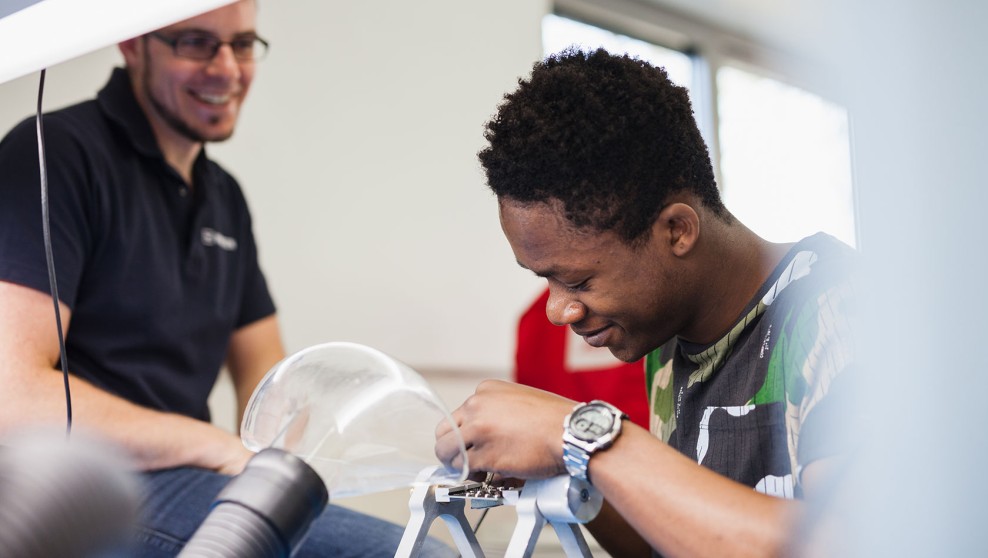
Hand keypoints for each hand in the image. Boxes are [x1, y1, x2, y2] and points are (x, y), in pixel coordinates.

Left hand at [435, 379, 575, 478]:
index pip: (458, 414)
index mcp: (485, 390)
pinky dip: (471, 475)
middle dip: (452, 448)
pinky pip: (463, 468)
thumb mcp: (521, 399)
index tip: (472, 443)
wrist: (571, 432)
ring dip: (459, 463)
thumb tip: (488, 433)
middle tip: (464, 459)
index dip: (464, 433)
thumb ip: (497, 411)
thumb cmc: (555, 419)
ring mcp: (478, 430)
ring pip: (447, 452)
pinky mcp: (484, 455)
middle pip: (444, 431)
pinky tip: (485, 475)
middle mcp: (477, 406)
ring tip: (476, 469)